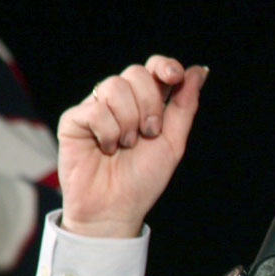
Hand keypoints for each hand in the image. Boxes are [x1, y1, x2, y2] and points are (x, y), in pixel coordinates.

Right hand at [57, 55, 208, 237]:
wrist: (115, 209)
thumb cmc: (143, 179)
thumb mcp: (173, 141)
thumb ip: (185, 104)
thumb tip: (201, 70)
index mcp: (145, 103)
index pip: (153, 68)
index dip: (164, 66)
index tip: (175, 77)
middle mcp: (120, 102)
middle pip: (135, 73)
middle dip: (150, 104)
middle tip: (149, 133)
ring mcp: (95, 108)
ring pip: (114, 86)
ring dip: (129, 121)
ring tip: (126, 145)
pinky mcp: (73, 120)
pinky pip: (95, 109)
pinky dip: (108, 132)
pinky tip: (106, 149)